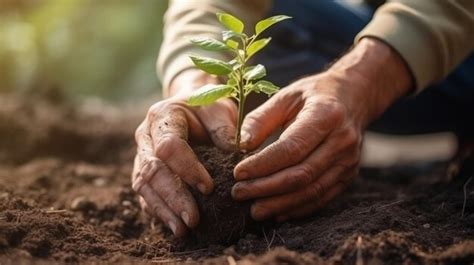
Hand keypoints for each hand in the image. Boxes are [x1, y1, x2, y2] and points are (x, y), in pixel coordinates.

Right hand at [132, 70, 236, 235]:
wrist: (191, 107)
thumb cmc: (208, 110)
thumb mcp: (220, 111)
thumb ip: (226, 130)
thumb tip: (240, 153)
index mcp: (163, 116)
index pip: (169, 146)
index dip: (187, 168)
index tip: (209, 188)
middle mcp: (146, 136)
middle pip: (152, 170)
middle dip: (173, 197)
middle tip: (193, 220)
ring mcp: (141, 154)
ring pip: (143, 185)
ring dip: (163, 210)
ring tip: (182, 230)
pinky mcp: (143, 171)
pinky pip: (144, 194)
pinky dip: (158, 211)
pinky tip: (173, 226)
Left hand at [231, 38, 411, 220]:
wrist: (354, 97)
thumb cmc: (314, 94)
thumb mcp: (286, 95)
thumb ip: (261, 118)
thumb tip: (241, 144)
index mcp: (325, 115)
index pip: (291, 148)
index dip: (263, 164)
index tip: (238, 173)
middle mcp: (342, 141)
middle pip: (301, 174)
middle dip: (266, 188)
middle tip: (239, 193)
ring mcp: (348, 161)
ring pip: (312, 191)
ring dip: (280, 204)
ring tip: (254, 209)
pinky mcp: (348, 175)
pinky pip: (322, 198)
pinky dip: (298, 208)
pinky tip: (277, 212)